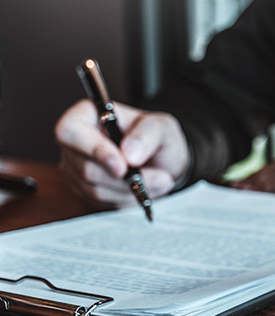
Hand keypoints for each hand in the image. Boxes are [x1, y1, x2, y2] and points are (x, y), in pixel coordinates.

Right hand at [55, 99, 189, 207]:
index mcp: (87, 114)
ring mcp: (76, 167)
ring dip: (131, 189)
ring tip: (160, 180)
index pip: (70, 131)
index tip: (122, 165)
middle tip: (160, 177)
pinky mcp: (84, 189)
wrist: (161, 160)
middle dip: (124, 178)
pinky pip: (102, 201)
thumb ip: (148, 134)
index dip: (94, 150)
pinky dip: (127, 198)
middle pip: (86, 167)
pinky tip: (144, 188)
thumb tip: (128, 154)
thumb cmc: (156, 137)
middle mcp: (75, 141)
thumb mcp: (162, 127)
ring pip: (95, 188)